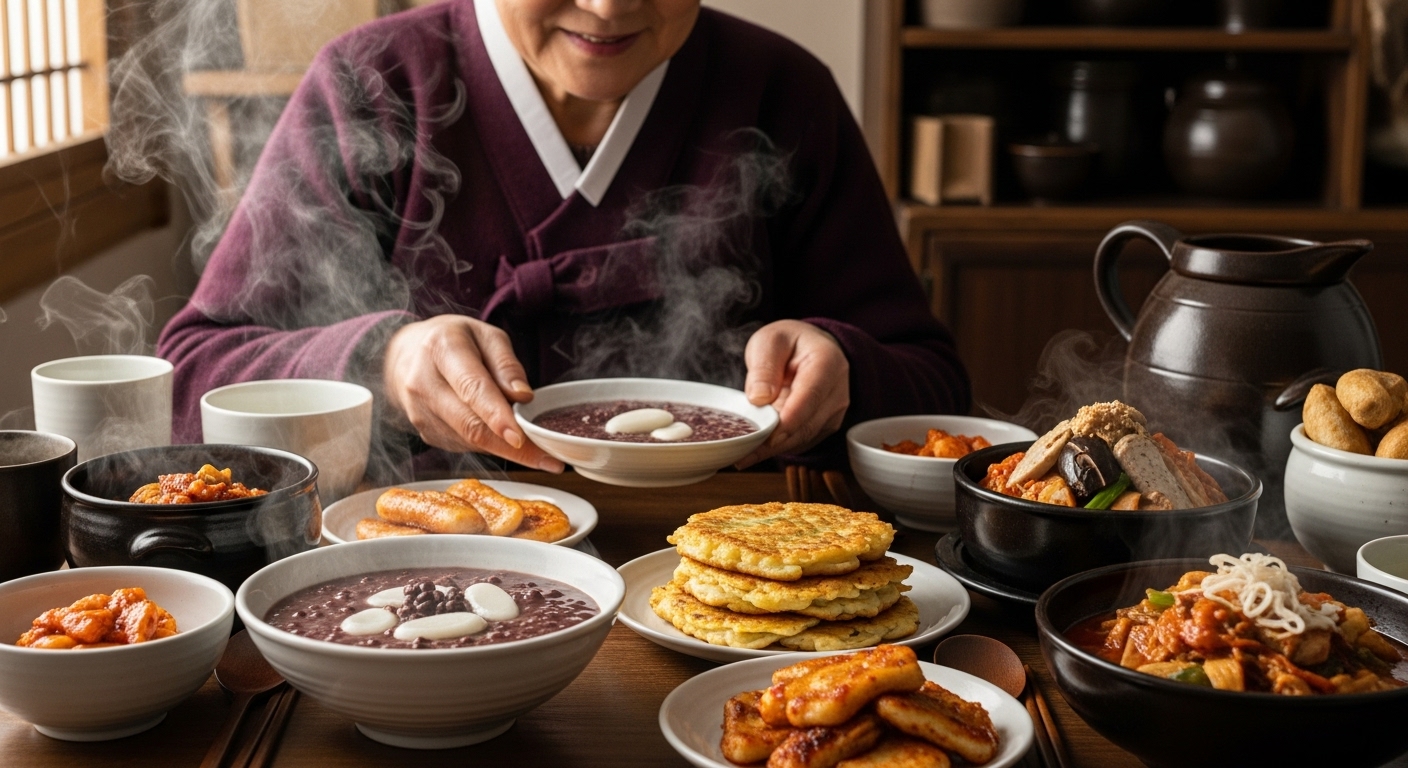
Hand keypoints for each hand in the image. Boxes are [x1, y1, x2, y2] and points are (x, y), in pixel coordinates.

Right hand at [382, 315, 563, 471]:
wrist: (406, 355)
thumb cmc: (454, 341)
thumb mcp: (485, 336)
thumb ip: (506, 364)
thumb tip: (523, 396)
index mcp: (441, 349)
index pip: (472, 388)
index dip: (497, 416)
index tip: (520, 437)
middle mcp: (423, 383)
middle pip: (469, 424)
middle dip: (511, 448)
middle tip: (549, 460)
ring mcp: (420, 412)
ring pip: (468, 441)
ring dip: (505, 449)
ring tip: (538, 451)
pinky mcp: (425, 432)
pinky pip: (463, 445)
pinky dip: (489, 446)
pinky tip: (505, 439)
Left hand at [735, 320, 848, 468]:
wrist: (811, 349)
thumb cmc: (789, 343)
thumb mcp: (770, 341)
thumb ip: (764, 366)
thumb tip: (759, 398)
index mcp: (828, 363)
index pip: (810, 396)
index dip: (790, 420)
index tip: (768, 437)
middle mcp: (837, 392)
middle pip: (807, 424)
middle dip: (775, 442)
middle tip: (743, 454)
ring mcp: (834, 412)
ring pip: (803, 438)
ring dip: (773, 449)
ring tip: (743, 455)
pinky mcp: (824, 426)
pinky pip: (801, 441)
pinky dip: (778, 447)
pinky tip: (755, 450)